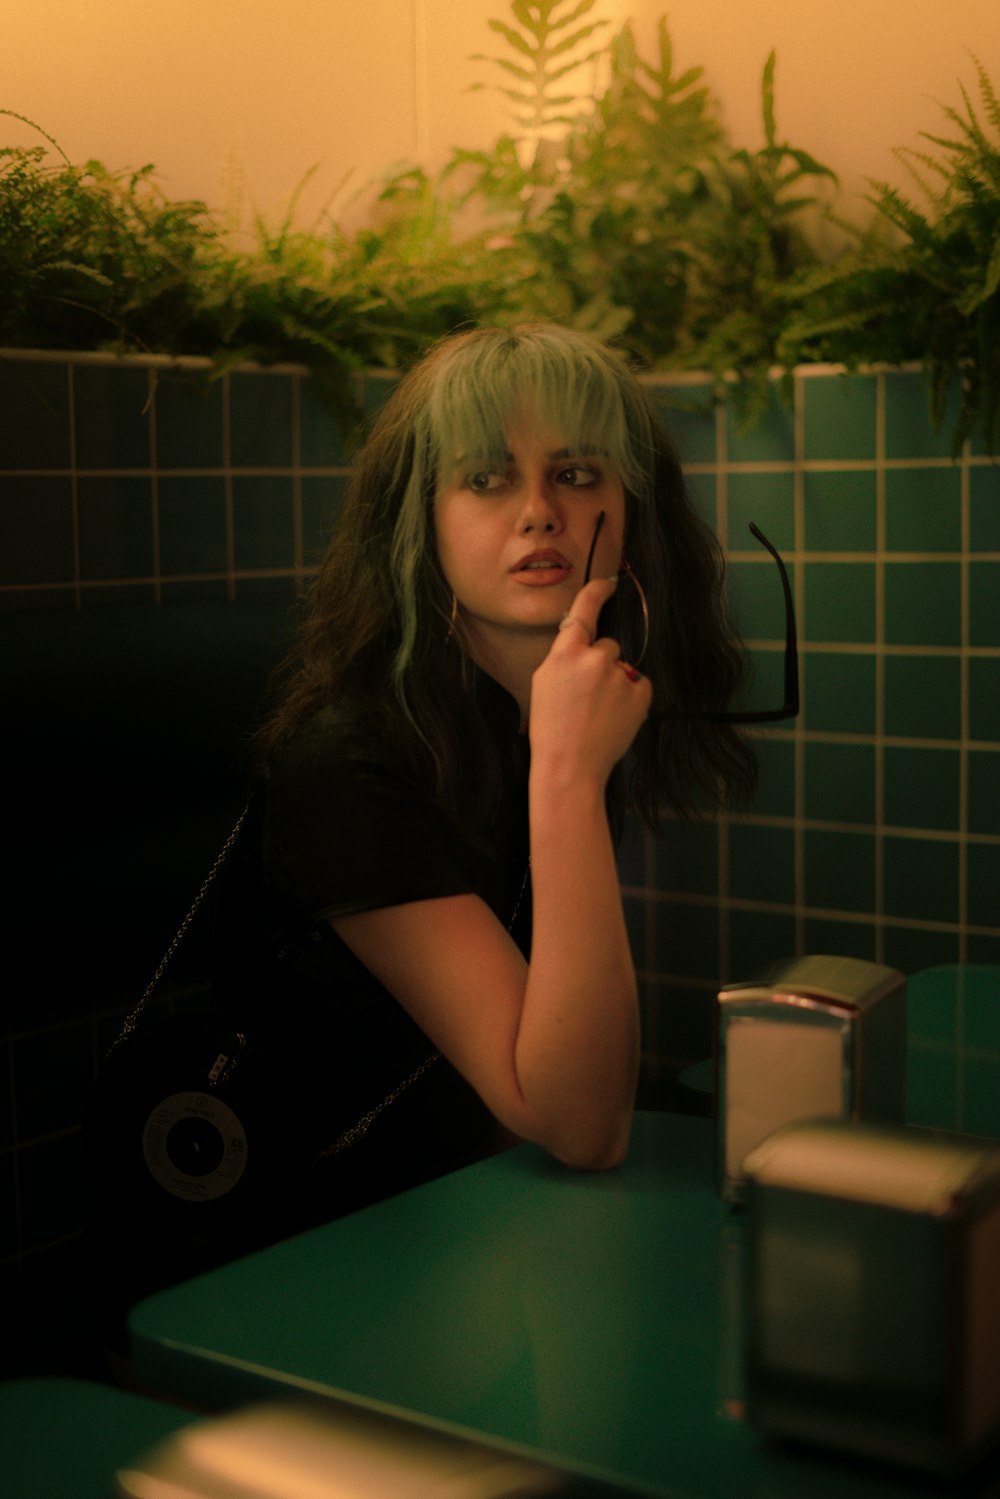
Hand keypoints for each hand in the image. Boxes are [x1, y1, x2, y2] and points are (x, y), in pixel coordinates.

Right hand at [528, 577, 651, 781]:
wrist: (569, 767)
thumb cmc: (551, 729)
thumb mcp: (544, 682)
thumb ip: (565, 656)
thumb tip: (585, 643)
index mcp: (565, 652)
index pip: (585, 609)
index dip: (598, 592)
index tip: (609, 584)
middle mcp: (596, 658)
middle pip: (608, 645)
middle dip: (601, 664)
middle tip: (586, 695)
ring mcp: (621, 676)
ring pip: (623, 667)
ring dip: (616, 682)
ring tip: (599, 713)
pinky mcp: (641, 694)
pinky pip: (639, 685)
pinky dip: (631, 698)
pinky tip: (614, 717)